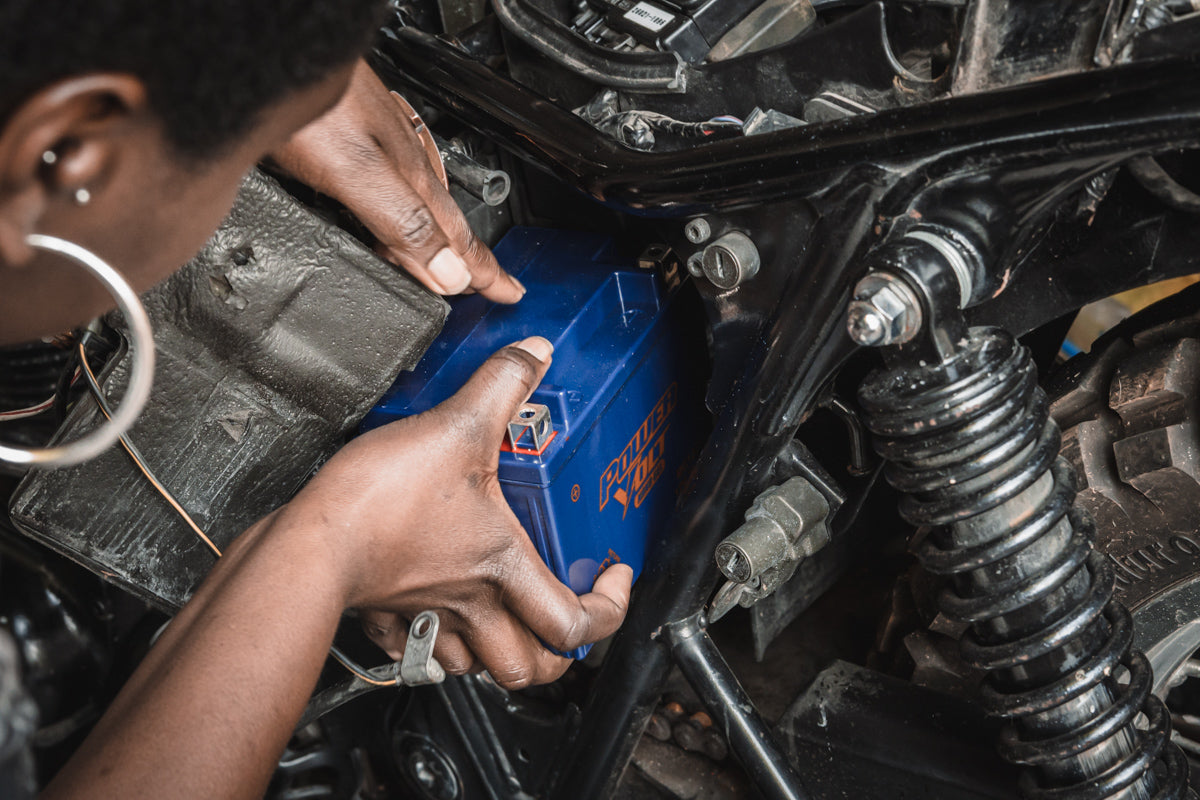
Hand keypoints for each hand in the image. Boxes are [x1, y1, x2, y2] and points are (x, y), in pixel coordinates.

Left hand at [270, 60, 524, 302]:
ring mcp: (378, 145)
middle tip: (485, 284)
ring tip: (444, 260)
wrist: (277, 49)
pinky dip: (406, 208)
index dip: (482, 271)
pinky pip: (395, 182)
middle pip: (445, 222)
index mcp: (408, 177)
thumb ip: (401, 220)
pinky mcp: (351, 132)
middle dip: (469, 258)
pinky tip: (388, 209)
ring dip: (437, 235)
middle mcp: (399, 161)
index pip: (457, 238)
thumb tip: (449, 274)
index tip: (508, 294)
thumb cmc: (310, 102)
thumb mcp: (355, 170)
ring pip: (421, 202)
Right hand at [276, 337, 631, 688]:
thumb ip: (501, 384)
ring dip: (499, 652)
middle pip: (529, 669)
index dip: (608, 609)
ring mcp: (427, 617)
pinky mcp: (386, 616)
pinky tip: (438, 613)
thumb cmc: (379, 503)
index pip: (576, 624)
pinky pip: (420, 650)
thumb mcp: (456, 426)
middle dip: (554, 654)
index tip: (613, 578)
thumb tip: (534, 352)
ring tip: (508, 619)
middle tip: (562, 617)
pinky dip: (439, 642)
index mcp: (501, 568)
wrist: (306, 544)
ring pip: (478, 669)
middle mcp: (470, 605)